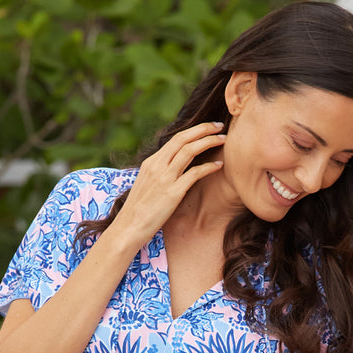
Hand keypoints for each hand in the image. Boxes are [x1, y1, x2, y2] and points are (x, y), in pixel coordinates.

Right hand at [110, 122, 225, 246]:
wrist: (128, 228)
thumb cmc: (139, 211)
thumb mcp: (147, 185)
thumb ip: (159, 174)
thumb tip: (173, 170)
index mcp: (151, 162)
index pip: (175, 139)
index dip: (194, 131)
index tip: (208, 128)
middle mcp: (157, 166)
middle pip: (183, 138)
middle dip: (204, 129)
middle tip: (220, 125)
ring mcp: (164, 178)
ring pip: (189, 150)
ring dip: (208, 141)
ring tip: (223, 139)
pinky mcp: (172, 193)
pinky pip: (194, 174)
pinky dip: (208, 167)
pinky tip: (218, 165)